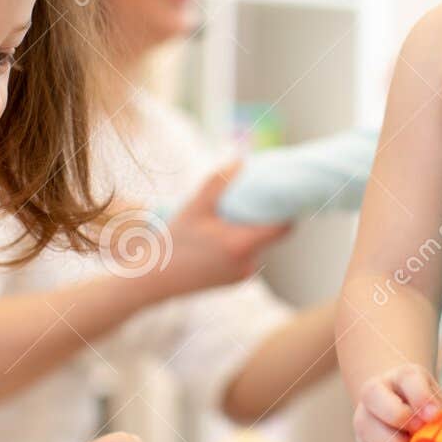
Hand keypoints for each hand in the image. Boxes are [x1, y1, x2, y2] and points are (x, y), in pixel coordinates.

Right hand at [158, 164, 290, 295]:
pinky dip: (240, 244)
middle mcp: (248, 263)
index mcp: (242, 245)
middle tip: (255, 197)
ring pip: (258, 246)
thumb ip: (218, 184)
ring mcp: (242, 275)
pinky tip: (221, 235)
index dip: (287, 210)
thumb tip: (240, 161)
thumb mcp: (194, 208)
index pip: (283, 228)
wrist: (153, 280)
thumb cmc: (173, 242)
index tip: (285, 193)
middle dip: (265, 216)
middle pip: (270, 236)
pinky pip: (246, 257)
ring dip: (250, 230)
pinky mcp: (234, 281)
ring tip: (231, 215)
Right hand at [353, 363, 441, 441]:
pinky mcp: (361, 440)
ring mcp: (363, 414)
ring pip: (370, 429)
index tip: (434, 415)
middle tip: (420, 433)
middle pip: (376, 398)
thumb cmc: (425, 408)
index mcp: (403, 376)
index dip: (421, 398)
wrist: (400, 406)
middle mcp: (376, 390)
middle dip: (401, 418)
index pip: (409, 379)